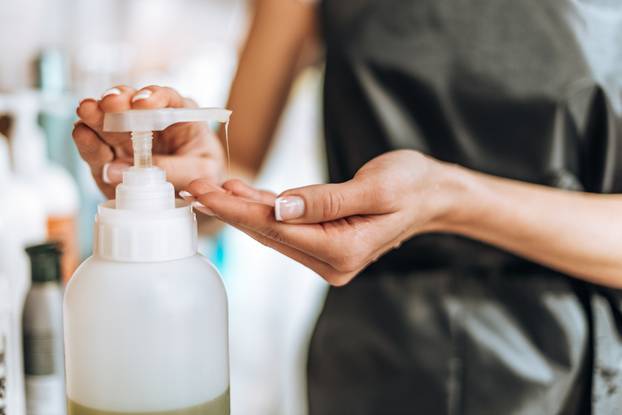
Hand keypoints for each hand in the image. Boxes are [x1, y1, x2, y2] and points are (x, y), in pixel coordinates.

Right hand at [73, 85, 224, 198]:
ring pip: (107, 120)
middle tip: (109, 104)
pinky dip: (86, 139)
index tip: (142, 104)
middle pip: (130, 103)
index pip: (167, 99)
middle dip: (119, 100)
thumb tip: (122, 169)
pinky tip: (81, 132)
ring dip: (96, 114)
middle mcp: (148, 121)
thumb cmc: (202, 176)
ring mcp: (125, 137)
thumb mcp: (201, 172)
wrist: (191, 199)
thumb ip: (172, 169)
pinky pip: (95, 146)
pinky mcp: (108, 157)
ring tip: (86, 111)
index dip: (153, 96)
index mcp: (179, 115)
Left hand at [185, 150, 462, 285]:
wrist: (432, 195)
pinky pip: (288, 227)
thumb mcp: (376, 187)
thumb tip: (280, 206)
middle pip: (270, 233)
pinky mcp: (325, 244)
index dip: (238, 209)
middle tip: (192, 186)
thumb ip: (326, 200)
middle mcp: (331, 261)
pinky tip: (242, 193)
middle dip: (230, 210)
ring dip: (242, 210)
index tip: (205, 192)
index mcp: (343, 250)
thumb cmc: (412, 185)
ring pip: (274, 231)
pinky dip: (264, 209)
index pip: (278, 228)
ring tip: (210, 187)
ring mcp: (327, 256)